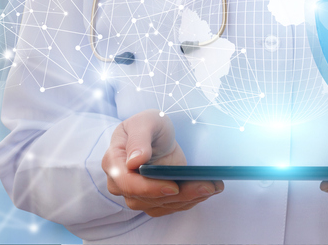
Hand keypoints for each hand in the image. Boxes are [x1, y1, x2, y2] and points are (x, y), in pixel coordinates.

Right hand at [102, 109, 223, 216]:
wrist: (155, 135)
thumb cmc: (148, 125)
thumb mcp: (145, 121)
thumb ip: (139, 139)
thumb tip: (134, 162)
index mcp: (114, 161)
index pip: (126, 182)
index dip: (149, 188)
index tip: (173, 186)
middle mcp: (121, 183)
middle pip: (146, 199)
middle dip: (179, 195)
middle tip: (206, 186)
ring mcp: (136, 194)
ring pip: (161, 205)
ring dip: (189, 199)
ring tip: (213, 187)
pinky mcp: (153, 200)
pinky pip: (170, 206)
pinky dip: (190, 200)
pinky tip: (208, 190)